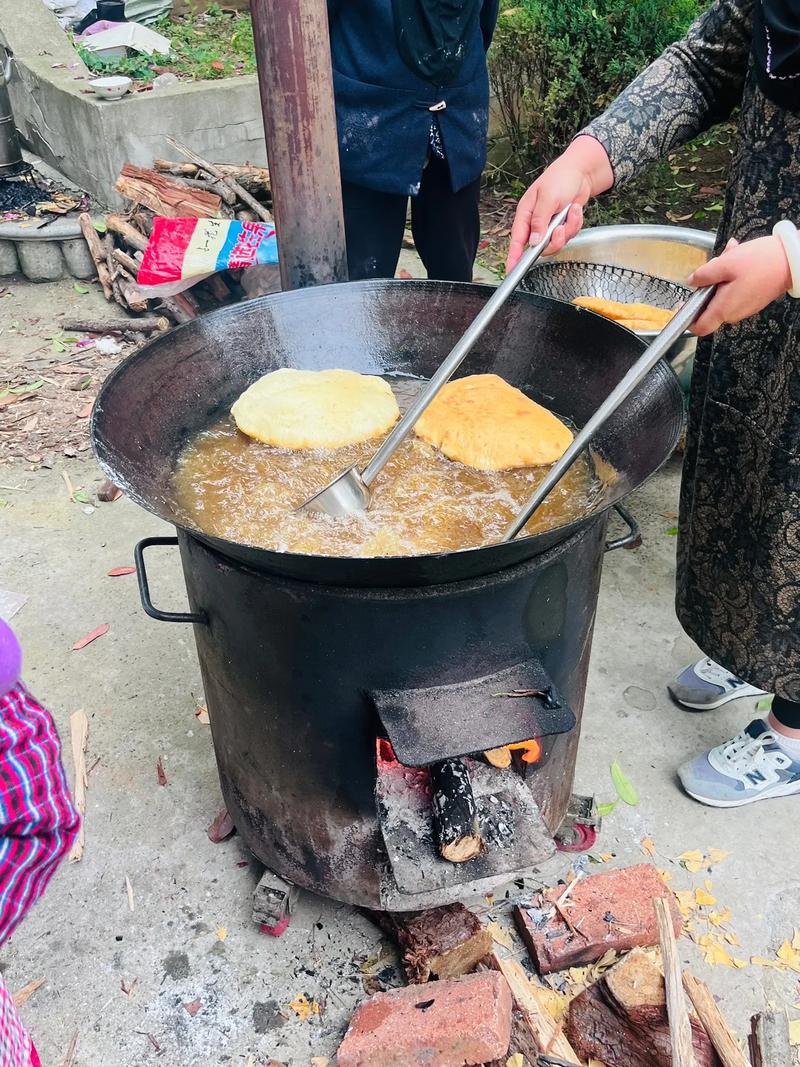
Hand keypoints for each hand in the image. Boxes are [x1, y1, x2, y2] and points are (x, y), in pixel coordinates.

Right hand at [506, 135, 613, 270]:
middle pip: (540, 247)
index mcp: (525, 214)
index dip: (513, 256)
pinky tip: (575, 209)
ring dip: (568, 229)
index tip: (511, 270)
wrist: (581, 171)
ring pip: (556, 243)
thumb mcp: (548, 197)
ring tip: (571, 211)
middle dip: (554, 241)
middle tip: (560, 230)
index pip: (517, 240)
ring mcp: (549, 226)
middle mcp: (536, 223)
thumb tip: (533, 241)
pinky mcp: (562, 226)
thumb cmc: (560, 177)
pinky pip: (568, 235)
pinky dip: (575, 224)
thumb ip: (540, 221)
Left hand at [688, 236, 792, 334]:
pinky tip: (739, 260)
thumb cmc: (761, 262)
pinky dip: (733, 278)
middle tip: (714, 265)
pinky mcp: (753, 300)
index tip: (684, 304)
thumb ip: (704, 275)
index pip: (699, 328)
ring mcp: (744, 308)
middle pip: (710, 307)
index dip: (688, 319)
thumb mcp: (725, 264)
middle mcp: (733, 314)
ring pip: (723, 296)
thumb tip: (692, 282)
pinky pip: (735, 291)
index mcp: (723, 309)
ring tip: (730, 256)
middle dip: (707, 286)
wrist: (791, 261)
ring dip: (721, 278)